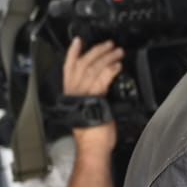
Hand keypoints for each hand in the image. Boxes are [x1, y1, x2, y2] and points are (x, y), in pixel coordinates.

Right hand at [64, 38, 122, 154]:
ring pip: (94, 68)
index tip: (78, 41)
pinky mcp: (95, 97)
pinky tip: (118, 65)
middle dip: (97, 51)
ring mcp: (83, 93)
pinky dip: (110, 70)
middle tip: (110, 44)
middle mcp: (74, 90)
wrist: (92, 145)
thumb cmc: (93, 131)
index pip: (68, 67)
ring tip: (118, 52)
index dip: (73, 53)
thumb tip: (100, 84)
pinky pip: (102, 79)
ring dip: (107, 58)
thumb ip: (91, 94)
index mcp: (70, 92)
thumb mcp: (88, 108)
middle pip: (83, 64)